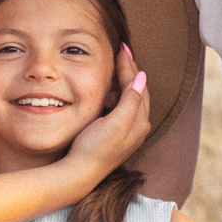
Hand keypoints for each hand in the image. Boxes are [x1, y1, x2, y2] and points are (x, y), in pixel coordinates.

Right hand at [64, 45, 150, 176]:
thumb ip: (131, 100)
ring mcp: (128, 131)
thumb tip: (142, 76)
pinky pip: (122, 108)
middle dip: (130, 71)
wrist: (80, 173)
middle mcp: (138, 126)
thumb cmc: (95, 148)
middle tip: (122, 53)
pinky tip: (108, 93)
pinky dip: (117, 96)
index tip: (122, 49)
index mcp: (140, 121)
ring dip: (123, 83)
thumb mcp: (115, 123)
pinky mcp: (117, 135)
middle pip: (137, 90)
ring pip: (130, 99)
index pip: (138, 85)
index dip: (130, 66)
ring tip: (114, 69)